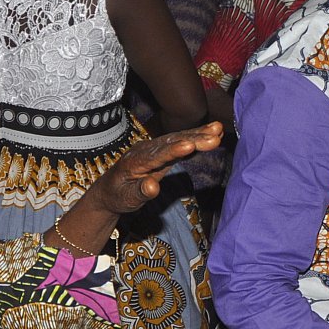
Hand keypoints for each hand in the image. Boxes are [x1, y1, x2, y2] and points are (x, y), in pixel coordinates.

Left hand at [90, 122, 224, 214]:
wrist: (110, 190)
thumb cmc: (119, 196)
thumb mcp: (127, 199)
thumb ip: (140, 192)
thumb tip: (153, 186)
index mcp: (135, 162)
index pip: (156, 155)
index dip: (173, 150)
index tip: (189, 145)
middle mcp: (146, 150)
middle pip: (171, 142)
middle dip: (194, 138)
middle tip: (215, 136)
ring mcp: (154, 148)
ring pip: (178, 139)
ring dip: (198, 134)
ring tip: (218, 129)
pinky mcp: (163, 150)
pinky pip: (180, 142)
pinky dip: (196, 137)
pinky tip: (212, 132)